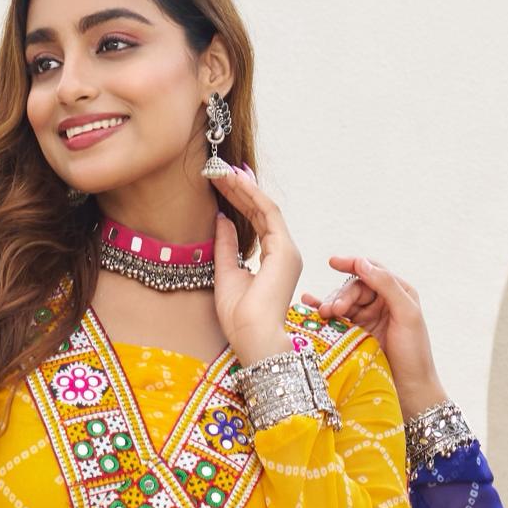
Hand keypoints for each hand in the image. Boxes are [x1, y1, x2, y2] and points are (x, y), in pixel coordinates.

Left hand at [205, 163, 297, 366]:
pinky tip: (234, 182)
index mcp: (273, 260)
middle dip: (240, 188)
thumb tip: (221, 219)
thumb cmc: (240, 317)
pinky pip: (268, 214)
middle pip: (261, 211)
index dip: (240, 200)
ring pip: (265, 208)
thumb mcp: (225, 273)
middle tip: (220, 169)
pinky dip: (251, 196)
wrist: (252, 338)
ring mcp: (288, 250)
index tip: (222, 183)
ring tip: (222, 170)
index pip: (257, 221)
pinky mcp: (285, 250)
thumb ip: (226, 245)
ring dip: (243, 187)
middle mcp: (285, 252)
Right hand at [323, 253, 446, 419]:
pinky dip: (321, 312)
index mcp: (398, 294)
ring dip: (330, 305)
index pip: (372, 271)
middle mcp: (382, 304)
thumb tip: (363, 263)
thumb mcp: (407, 314)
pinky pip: (335, 320)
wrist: (410, 392)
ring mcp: (367, 320)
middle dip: (341, 295)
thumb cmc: (414, 354)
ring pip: (342, 304)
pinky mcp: (355, 337)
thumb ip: (387, 285)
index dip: (353, 264)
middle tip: (332, 311)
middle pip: (354, 288)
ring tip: (322, 315)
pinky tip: (308, 306)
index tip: (333, 262)